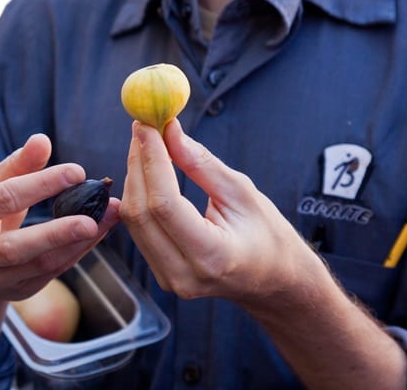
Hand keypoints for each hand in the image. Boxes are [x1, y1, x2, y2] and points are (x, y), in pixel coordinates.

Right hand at [0, 133, 120, 301]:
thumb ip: (19, 164)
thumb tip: (42, 140)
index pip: (4, 199)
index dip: (41, 185)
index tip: (78, 172)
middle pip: (16, 246)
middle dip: (56, 232)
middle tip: (91, 219)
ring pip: (39, 264)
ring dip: (76, 244)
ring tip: (105, 221)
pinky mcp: (16, 290)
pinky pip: (52, 272)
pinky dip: (78, 251)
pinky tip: (98, 232)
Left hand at [120, 120, 315, 303]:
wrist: (273, 279)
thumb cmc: (267, 235)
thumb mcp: (242, 193)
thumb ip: (202, 164)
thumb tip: (169, 131)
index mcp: (212, 256)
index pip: (165, 204)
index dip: (152, 160)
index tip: (147, 126)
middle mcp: (184, 274)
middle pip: (142, 212)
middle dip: (138, 164)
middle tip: (143, 128)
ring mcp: (169, 279)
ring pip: (134, 221)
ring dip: (135, 177)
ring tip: (145, 144)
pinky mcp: (161, 274)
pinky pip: (138, 230)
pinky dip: (139, 195)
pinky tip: (146, 171)